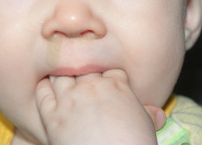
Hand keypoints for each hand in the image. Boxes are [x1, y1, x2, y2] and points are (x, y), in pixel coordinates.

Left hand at [36, 69, 163, 144]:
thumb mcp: (146, 127)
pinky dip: (43, 86)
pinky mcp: (53, 116)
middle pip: (83, 65)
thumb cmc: (133, 144)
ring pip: (61, 73)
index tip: (102, 77)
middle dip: (82, 66)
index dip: (105, 72)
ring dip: (60, 72)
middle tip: (78, 70)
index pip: (108, 67)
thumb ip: (148, 114)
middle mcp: (92, 87)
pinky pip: (43, 92)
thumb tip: (158, 113)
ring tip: (60, 74)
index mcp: (117, 86)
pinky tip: (46, 85)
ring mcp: (71, 99)